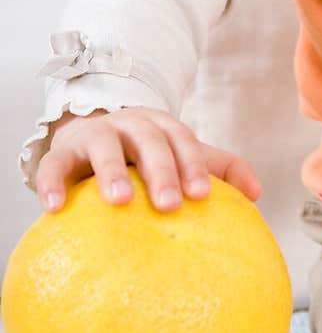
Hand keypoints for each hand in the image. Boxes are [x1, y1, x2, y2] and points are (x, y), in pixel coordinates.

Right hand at [34, 106, 261, 214]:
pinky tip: (54, 207)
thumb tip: (257, 193)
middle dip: (161, 170)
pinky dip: (52, 183)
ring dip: (111, 171)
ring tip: (119, 200)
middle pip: (148, 141)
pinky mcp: (62, 151)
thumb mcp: (180, 155)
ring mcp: (95, 135)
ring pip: (103, 145)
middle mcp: (130, 125)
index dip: (193, 165)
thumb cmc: (146, 153)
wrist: (93, 131)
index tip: (202, 195)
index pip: (182, 141)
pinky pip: (54, 165)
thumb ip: (219, 169)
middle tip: (169, 204)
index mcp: (162, 127)